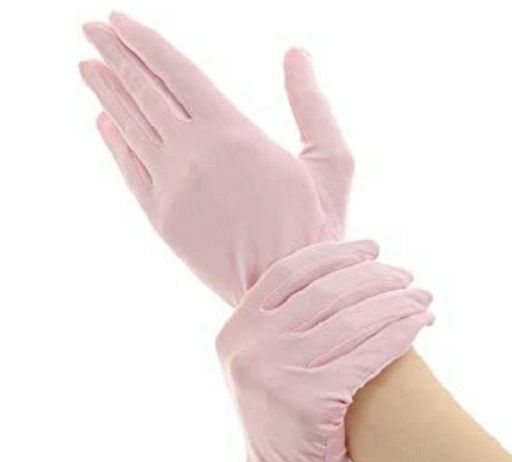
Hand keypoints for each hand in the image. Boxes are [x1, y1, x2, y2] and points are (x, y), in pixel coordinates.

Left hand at [80, 13, 353, 303]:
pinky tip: (105, 121)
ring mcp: (172, 188)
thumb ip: (312, 104)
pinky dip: (115, 141)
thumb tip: (297, 53)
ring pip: (130, 127)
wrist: (287, 293)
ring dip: (107, 92)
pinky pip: (130, 170)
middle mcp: (193, 154)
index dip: (143, 42)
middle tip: (92, 30)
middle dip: (115, 55)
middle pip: (144, 92)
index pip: (176, 72)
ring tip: (88, 67)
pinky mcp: (162, 220)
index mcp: (233, 134)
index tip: (117, 20)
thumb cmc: (317, 229)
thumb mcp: (333, 161)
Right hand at [216, 240, 432, 461]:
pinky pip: (366, 354)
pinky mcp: (307, 403)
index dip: (335, 255)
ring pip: (350, 321)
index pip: (289, 273)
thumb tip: (343, 268)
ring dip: (395, 302)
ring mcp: (274, 375)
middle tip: (407, 275)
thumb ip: (288, 319)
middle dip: (374, 277)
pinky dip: (399, 333)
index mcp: (236, 331)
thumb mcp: (270, 363)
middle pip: (325, 293)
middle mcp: (248, 348)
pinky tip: (420, 323)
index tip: (372, 248)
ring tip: (422, 296)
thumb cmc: (290, 418)